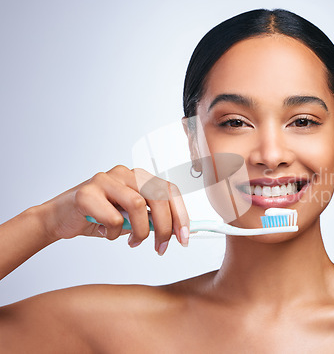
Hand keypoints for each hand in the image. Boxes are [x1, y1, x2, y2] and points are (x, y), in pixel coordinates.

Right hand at [41, 165, 189, 254]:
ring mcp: (105, 179)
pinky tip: (104, 232)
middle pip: (158, 196)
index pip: (169, 190)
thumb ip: (153, 220)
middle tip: (160, 247)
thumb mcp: (133, 219)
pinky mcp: (87, 192)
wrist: (60, 218)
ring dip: (140, 231)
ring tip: (133, 241)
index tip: (184, 237)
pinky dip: (113, 233)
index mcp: (139, 177)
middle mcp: (125, 173)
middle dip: (164, 227)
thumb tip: (179, 232)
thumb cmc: (99, 217)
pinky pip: (113, 217)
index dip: (181, 214)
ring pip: (138, 205)